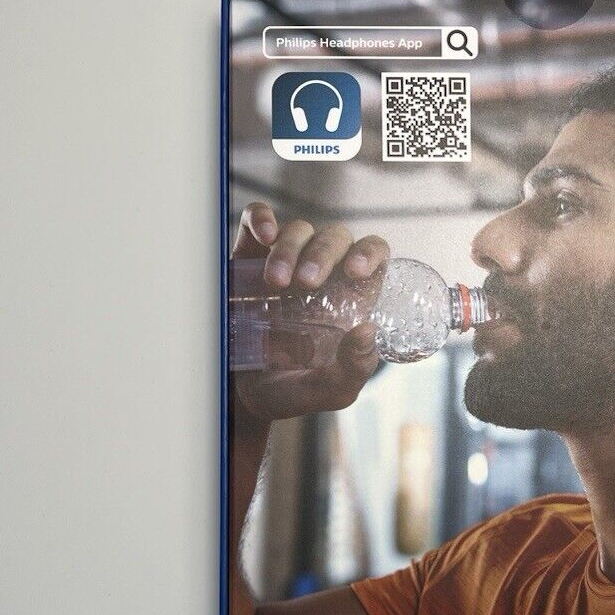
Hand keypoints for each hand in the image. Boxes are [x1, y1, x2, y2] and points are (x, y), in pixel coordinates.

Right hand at [230, 203, 390, 422]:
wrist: (241, 396)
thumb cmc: (294, 391)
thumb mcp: (332, 391)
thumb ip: (354, 368)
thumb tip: (368, 329)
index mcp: (351, 298)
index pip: (373, 255)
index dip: (370, 253)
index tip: (355, 270)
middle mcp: (323, 274)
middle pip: (336, 238)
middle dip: (323, 254)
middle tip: (305, 282)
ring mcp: (286, 262)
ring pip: (299, 229)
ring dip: (290, 248)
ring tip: (275, 282)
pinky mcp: (249, 257)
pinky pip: (258, 221)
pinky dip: (261, 218)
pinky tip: (264, 235)